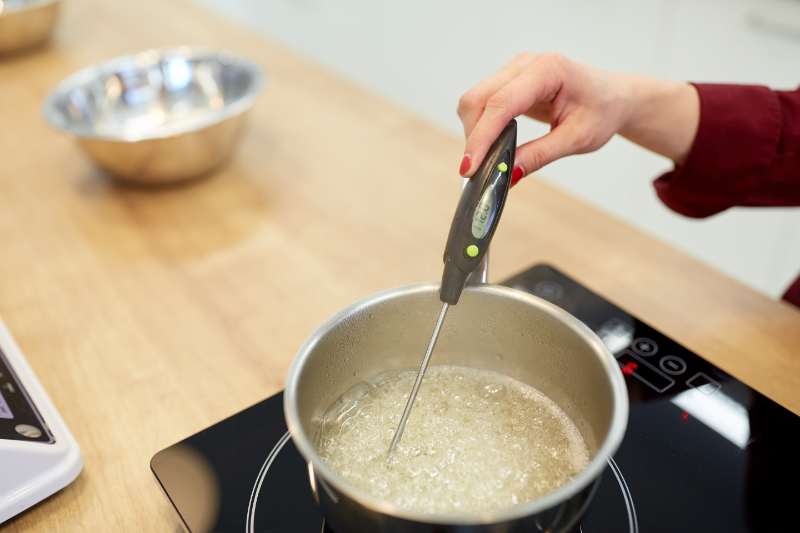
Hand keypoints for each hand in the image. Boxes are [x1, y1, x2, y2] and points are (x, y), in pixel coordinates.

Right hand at [457, 52, 699, 184]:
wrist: (613, 97)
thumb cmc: (601, 112)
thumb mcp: (576, 140)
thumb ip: (539, 155)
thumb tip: (508, 174)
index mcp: (549, 70)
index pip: (501, 104)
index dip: (481, 137)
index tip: (470, 167)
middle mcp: (527, 63)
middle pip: (479, 99)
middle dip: (474, 137)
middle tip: (477, 170)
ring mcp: (515, 69)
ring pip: (475, 100)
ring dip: (475, 132)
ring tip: (488, 158)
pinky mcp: (509, 80)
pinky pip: (482, 102)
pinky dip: (481, 126)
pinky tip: (493, 144)